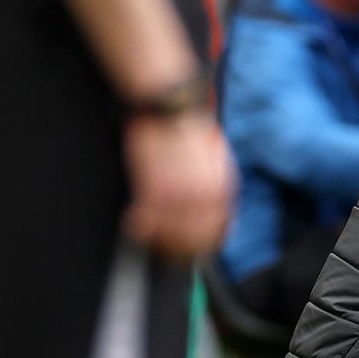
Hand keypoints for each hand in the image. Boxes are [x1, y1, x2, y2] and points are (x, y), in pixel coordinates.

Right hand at [122, 113, 234, 260]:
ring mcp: (181, 196)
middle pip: (194, 238)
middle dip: (181, 249)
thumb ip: (218, 188)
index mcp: (223, 190)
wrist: (171, 106)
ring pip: (171, 233)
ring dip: (159, 240)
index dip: (204, 244)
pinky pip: (148, 220)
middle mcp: (206, 197)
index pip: (218, 230)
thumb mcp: (216, 160)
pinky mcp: (156, 189)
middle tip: (167, 251)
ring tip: (150, 239)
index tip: (193, 250)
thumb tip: (221, 215)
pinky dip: (140, 226)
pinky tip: (135, 225)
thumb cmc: (190, 129)